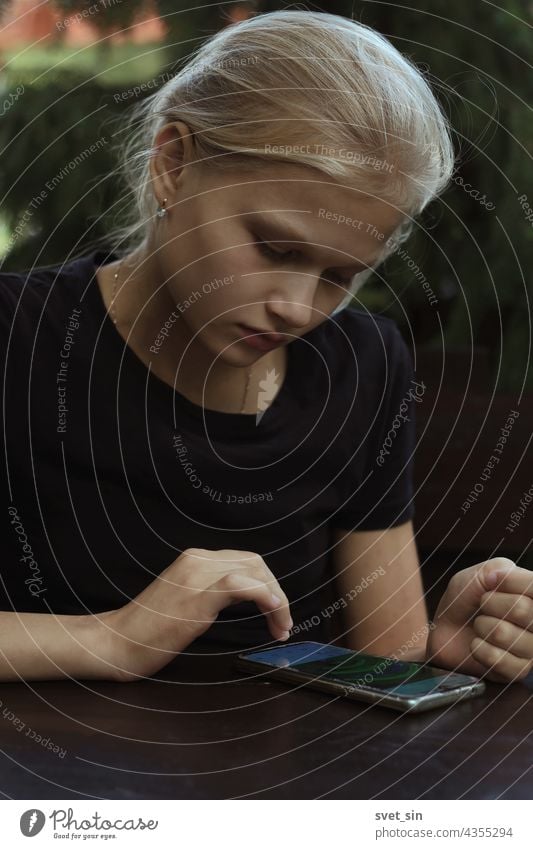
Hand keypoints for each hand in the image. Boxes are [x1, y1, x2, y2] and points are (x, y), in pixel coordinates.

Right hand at [101, 548, 292, 680]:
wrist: (116, 643)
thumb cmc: (148, 629)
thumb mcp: (185, 598)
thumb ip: (211, 590)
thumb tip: (245, 595)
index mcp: (194, 558)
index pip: (246, 560)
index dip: (269, 584)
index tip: (278, 611)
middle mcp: (197, 560)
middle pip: (256, 564)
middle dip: (278, 592)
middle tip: (283, 623)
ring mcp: (196, 577)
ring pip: (253, 572)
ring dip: (277, 599)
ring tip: (280, 627)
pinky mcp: (196, 599)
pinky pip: (239, 586)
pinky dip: (263, 594)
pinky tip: (274, 609)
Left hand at [426, 557, 532, 682]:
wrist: (445, 631)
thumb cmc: (465, 601)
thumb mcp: (477, 576)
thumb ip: (497, 569)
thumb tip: (505, 576)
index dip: (512, 581)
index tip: (491, 581)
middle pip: (523, 609)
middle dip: (490, 603)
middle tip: (483, 605)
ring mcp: (532, 650)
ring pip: (505, 634)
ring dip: (482, 626)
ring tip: (480, 625)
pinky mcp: (517, 671)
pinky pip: (496, 658)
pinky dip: (478, 647)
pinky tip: (478, 644)